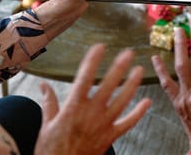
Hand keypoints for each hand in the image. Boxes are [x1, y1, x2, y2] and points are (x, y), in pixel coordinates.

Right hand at [35, 44, 151, 154]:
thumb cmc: (51, 149)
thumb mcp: (46, 124)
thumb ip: (49, 102)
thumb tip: (43, 84)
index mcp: (73, 107)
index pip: (84, 77)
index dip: (93, 60)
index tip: (100, 47)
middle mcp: (90, 113)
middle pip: (108, 85)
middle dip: (119, 67)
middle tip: (128, 52)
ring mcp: (102, 125)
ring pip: (122, 101)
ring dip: (132, 85)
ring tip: (140, 70)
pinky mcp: (110, 137)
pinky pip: (128, 124)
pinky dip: (138, 113)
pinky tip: (147, 102)